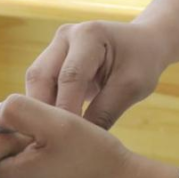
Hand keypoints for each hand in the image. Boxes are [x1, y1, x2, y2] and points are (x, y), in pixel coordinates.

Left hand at [0, 95, 142, 177]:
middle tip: (49, 135)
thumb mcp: (56, 122)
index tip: (32, 126)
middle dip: (15, 140)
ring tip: (58, 148)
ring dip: (28, 151)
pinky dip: (38, 164)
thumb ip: (17, 110)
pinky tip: (62, 160)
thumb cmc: (93, 156)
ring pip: (12, 166)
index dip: (3, 128)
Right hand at [25, 21, 169, 128]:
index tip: (67, 138)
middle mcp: (65, 36)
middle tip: (47, 142)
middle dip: (42, 110)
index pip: (70, 77)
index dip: (65, 109)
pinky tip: (48, 127)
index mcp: (89, 35)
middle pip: (41, 76)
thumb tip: (80, 142)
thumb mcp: (131, 87)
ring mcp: (55, 46)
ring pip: (35, 81)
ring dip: (38, 110)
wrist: (143, 43)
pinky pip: (41, 85)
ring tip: (45, 137)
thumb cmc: (142, 63)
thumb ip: (105, 112)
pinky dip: (43, 106)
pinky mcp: (52, 59)